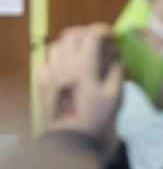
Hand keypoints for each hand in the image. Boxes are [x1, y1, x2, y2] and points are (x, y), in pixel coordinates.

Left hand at [39, 24, 123, 147]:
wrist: (71, 138)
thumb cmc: (97, 117)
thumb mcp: (115, 95)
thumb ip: (116, 71)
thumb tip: (116, 56)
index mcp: (85, 65)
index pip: (92, 35)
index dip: (104, 30)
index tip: (112, 35)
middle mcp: (65, 63)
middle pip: (72, 34)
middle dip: (86, 33)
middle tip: (97, 41)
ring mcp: (50, 71)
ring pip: (56, 45)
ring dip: (70, 44)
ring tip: (80, 52)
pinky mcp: (41, 81)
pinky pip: (45, 60)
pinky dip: (56, 57)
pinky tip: (64, 66)